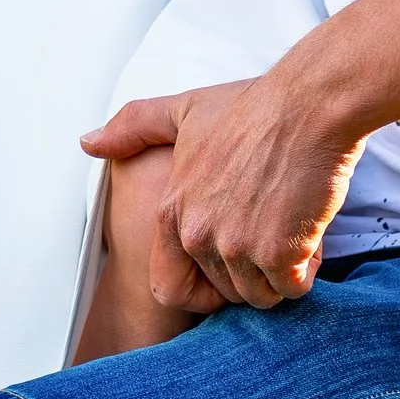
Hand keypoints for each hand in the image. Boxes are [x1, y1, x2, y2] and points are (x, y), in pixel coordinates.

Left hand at [86, 73, 365, 315]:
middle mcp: (197, 234)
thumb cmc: (255, 105)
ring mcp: (236, 246)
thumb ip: (134, 127)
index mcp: (171, 210)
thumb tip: (88, 142)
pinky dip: (307, 269)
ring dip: (281, 273)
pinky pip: (293, 287)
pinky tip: (311, 233)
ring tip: (293, 229)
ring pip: (261, 295)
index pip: (168, 287)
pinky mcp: (278, 252)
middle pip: (225, 291)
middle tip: (273, 231)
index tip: (230, 265)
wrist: (310, 103)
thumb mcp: (185, 110)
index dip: (203, 288)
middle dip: (252, 272)